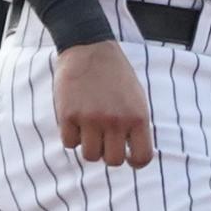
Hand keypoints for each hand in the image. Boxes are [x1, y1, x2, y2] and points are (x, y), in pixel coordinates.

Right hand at [55, 42, 153, 168]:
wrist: (89, 48)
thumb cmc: (115, 75)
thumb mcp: (136, 98)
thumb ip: (135, 125)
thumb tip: (131, 154)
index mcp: (138, 117)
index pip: (142, 157)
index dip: (135, 162)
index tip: (128, 157)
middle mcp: (115, 121)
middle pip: (113, 161)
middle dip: (108, 154)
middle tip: (104, 139)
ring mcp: (91, 119)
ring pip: (90, 156)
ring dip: (89, 146)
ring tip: (90, 128)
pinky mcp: (68, 115)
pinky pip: (70, 143)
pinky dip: (72, 136)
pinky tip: (76, 120)